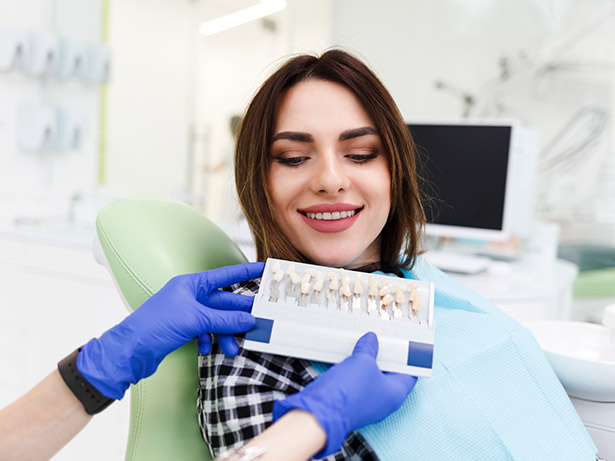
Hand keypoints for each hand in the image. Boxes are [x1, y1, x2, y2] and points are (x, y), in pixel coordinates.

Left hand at [77, 262, 263, 398]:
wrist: (130, 351)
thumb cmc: (155, 326)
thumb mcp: (195, 320)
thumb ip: (224, 319)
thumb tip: (248, 319)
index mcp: (191, 284)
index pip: (224, 275)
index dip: (244, 272)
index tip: (262, 269)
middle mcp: (189, 296)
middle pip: (223, 302)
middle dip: (238, 314)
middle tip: (258, 320)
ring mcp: (186, 313)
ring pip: (216, 320)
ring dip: (226, 333)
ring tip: (234, 347)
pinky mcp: (182, 330)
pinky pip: (205, 332)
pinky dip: (210, 341)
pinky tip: (208, 349)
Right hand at [272, 332, 416, 457]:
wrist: (321, 409)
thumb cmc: (348, 392)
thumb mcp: (363, 361)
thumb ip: (369, 348)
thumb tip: (371, 340)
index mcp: (395, 394)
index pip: (409, 373)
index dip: (406, 357)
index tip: (403, 345)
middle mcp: (383, 402)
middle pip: (389, 375)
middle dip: (384, 358)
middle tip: (380, 342)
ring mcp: (367, 404)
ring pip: (372, 379)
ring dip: (367, 364)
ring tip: (363, 347)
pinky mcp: (351, 403)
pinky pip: (358, 384)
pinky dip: (355, 371)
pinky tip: (350, 358)